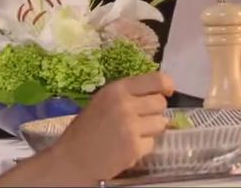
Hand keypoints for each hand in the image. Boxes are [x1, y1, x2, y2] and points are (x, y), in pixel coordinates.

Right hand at [47, 72, 174, 180]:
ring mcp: (131, 127)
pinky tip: (127, 147)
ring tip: (132, 134)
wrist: (73, 159)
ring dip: (151, 129)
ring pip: (161, 123)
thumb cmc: (86, 129)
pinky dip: (143, 146)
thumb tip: (160, 90)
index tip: (168, 91)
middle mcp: (125, 105)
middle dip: (155, 111)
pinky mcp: (135, 148)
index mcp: (117, 90)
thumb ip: (128, 94)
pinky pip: (152, 143)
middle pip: (160, 103)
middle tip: (141, 118)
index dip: (166, 85)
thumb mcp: (104, 101)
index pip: (156, 80)